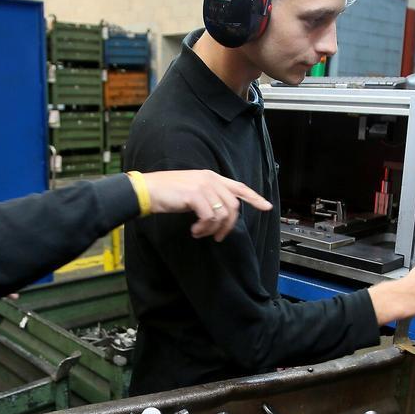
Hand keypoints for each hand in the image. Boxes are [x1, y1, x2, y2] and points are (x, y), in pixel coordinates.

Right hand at [139, 170, 272, 241]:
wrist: (147, 190)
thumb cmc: (166, 192)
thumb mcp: (192, 191)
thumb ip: (208, 197)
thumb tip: (220, 214)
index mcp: (211, 177)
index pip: (239, 187)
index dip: (255, 198)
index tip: (267, 206)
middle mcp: (210, 179)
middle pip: (233, 206)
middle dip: (228, 225)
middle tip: (217, 236)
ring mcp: (203, 186)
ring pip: (223, 214)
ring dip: (213, 229)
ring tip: (201, 233)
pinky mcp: (195, 195)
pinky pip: (210, 217)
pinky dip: (203, 228)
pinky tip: (194, 230)